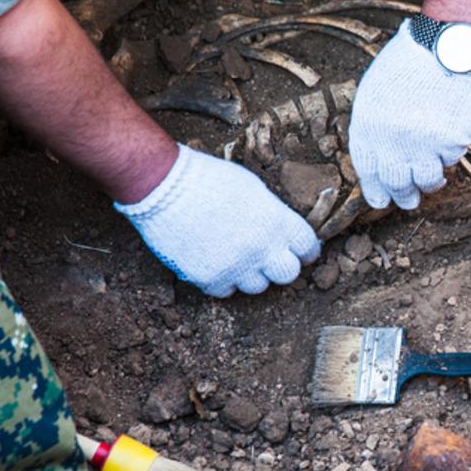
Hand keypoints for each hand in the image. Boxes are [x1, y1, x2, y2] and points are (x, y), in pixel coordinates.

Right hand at [115, 144, 320, 296]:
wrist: (163, 186)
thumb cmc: (208, 179)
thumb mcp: (253, 188)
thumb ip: (273, 214)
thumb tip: (283, 232)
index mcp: (277, 221)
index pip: (307, 247)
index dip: (305, 251)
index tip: (301, 253)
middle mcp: (261, 248)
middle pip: (287, 274)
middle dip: (281, 266)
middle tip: (268, 258)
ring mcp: (236, 266)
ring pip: (257, 286)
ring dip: (250, 274)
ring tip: (234, 254)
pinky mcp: (210, 279)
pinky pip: (226, 291)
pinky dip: (223, 280)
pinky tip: (214, 261)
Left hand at [349, 19, 470, 209]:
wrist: (444, 46)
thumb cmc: (408, 65)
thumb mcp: (374, 92)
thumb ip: (373, 127)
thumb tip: (379, 162)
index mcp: (368, 126)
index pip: (368, 172)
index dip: (376, 191)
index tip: (382, 201)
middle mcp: (393, 141)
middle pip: (397, 184)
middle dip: (404, 198)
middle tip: (410, 202)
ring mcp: (423, 144)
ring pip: (428, 181)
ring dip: (431, 182)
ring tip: (435, 178)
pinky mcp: (451, 142)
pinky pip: (451, 160)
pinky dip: (450, 154)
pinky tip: (449, 136)